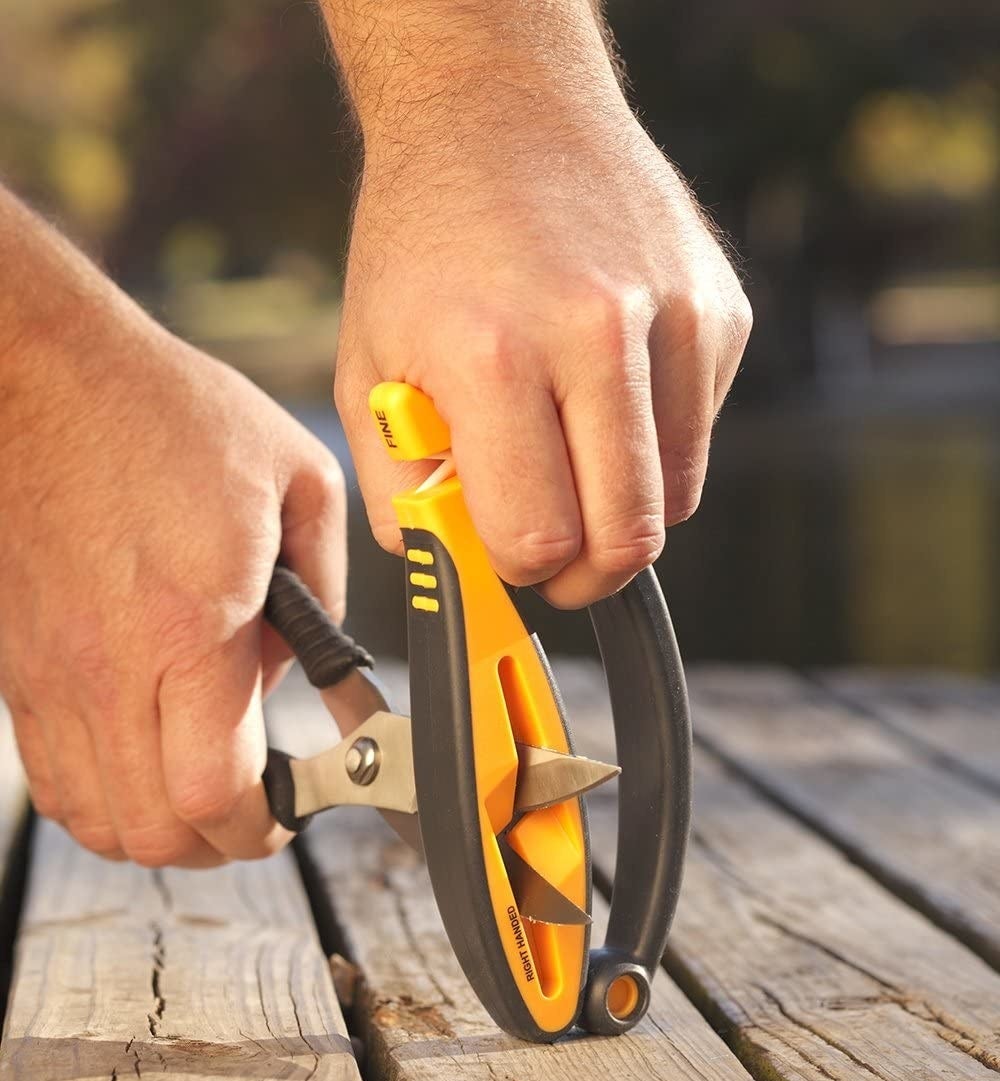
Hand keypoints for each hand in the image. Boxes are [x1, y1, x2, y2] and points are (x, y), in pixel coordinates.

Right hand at [0, 311, 344, 866]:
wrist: (43, 376)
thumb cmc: (164, 414)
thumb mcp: (298, 480)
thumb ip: (323, 586)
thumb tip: (312, 663)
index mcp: (191, 624)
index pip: (218, 790)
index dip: (261, 828)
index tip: (291, 813)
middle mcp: (109, 665)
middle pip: (154, 830)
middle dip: (218, 845)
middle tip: (258, 815)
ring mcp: (51, 672)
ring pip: (95, 817)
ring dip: (159, 830)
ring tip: (204, 797)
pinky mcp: (18, 664)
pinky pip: (52, 771)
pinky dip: (102, 796)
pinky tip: (139, 762)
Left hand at [329, 6, 751, 608]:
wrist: (497, 107)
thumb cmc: (422, 244)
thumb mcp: (369, 366)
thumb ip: (403, 488)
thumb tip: (459, 571)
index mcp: (494, 354)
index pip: (538, 538)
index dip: (521, 569)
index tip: (511, 559)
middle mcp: (598, 331)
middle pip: (629, 536)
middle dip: (588, 575)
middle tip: (559, 563)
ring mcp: (676, 313)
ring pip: (676, 494)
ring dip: (622, 502)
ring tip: (569, 446)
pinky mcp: (722, 307)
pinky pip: (698, 429)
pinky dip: (655, 437)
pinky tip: (606, 381)